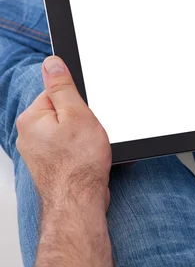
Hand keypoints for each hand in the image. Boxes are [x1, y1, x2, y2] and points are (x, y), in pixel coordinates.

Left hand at [16, 56, 111, 210]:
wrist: (79, 202)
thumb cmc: (79, 164)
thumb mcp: (76, 115)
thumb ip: (63, 87)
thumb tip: (51, 63)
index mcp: (32, 118)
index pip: (56, 93)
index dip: (78, 101)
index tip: (88, 113)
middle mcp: (30, 135)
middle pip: (63, 113)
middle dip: (83, 120)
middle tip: (91, 133)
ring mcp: (40, 153)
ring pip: (69, 132)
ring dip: (85, 138)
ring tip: (92, 150)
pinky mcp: (52, 166)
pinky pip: (71, 149)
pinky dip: (83, 152)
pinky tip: (91, 160)